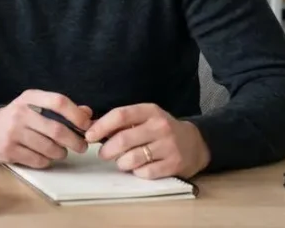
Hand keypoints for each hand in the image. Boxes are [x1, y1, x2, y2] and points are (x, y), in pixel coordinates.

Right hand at [0, 90, 93, 168]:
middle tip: (82, 146)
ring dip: (61, 152)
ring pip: (49, 148)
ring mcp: (13, 132)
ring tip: (61, 151)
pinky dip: (47, 161)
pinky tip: (45, 156)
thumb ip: (61, 108)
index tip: (87, 125)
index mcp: (30, 98)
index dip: (76, 115)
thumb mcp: (37, 105)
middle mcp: (20, 113)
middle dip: (75, 141)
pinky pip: (38, 160)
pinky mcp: (9, 150)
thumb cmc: (19, 118)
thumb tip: (87, 114)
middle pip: (57, 130)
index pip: (58, 102)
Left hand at [84, 103, 210, 178]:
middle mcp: (161, 127)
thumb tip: (89, 127)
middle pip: (124, 139)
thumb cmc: (161, 130)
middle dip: (107, 149)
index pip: (121, 115)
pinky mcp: (174, 165)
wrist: (195, 144)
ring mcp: (169, 146)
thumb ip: (121, 122)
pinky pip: (145, 172)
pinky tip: (139, 168)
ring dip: (121, 163)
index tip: (89, 135)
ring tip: (123, 161)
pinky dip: (137, 172)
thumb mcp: (145, 118)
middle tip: (103, 154)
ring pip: (132, 158)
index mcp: (150, 111)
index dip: (101, 126)